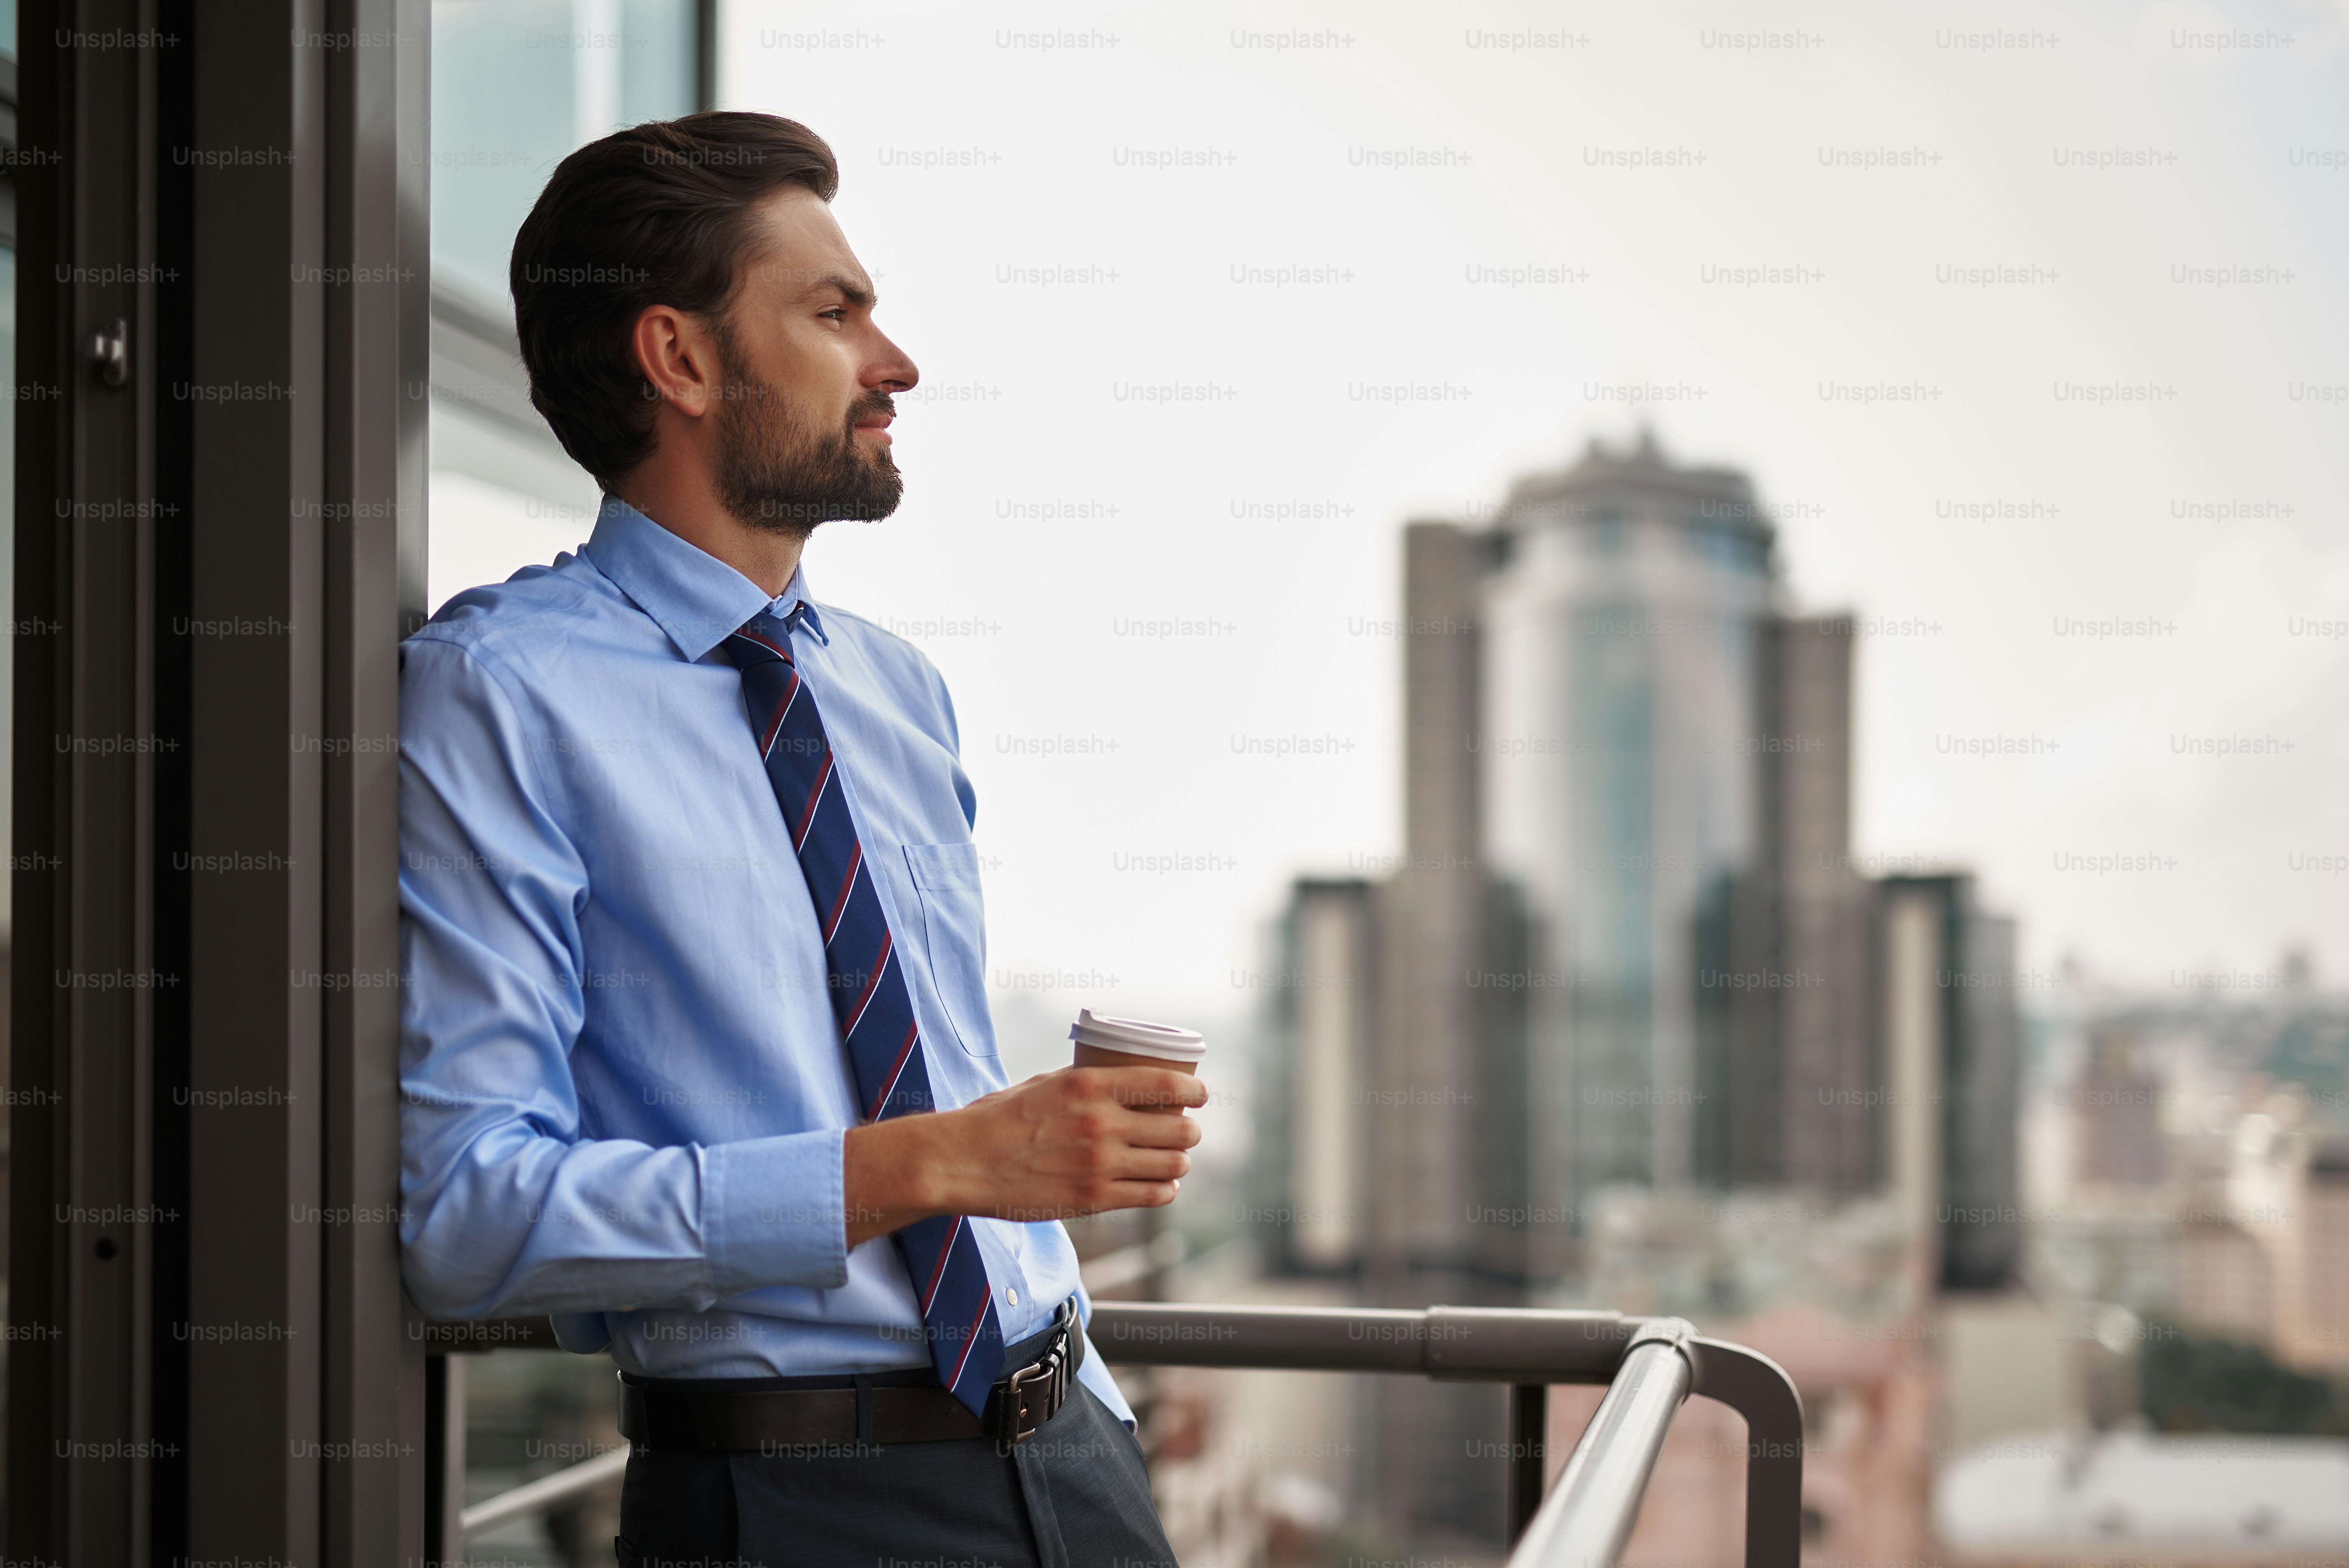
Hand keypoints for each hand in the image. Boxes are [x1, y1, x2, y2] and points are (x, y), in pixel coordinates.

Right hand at [842, 1067, 1204, 1246]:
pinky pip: (1153, 1195)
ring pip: (1174, 1164)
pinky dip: (1165, 1190)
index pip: (1168, 1084)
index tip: (1200, 1095)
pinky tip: (1160, 1185)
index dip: (1196, 1091)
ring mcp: (1100, 1163)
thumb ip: (1088, 1085)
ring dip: (1179, 1162)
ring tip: (1173, 1160)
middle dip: (1189, 1130)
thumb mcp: (1047, 1084)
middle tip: (1184, 1131)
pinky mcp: (1094, 1199)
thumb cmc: (999, 1118)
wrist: (962, 1161)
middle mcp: (1102, 1122)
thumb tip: (1123, 1084)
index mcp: (1091, 1084)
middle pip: (1180, 1128)